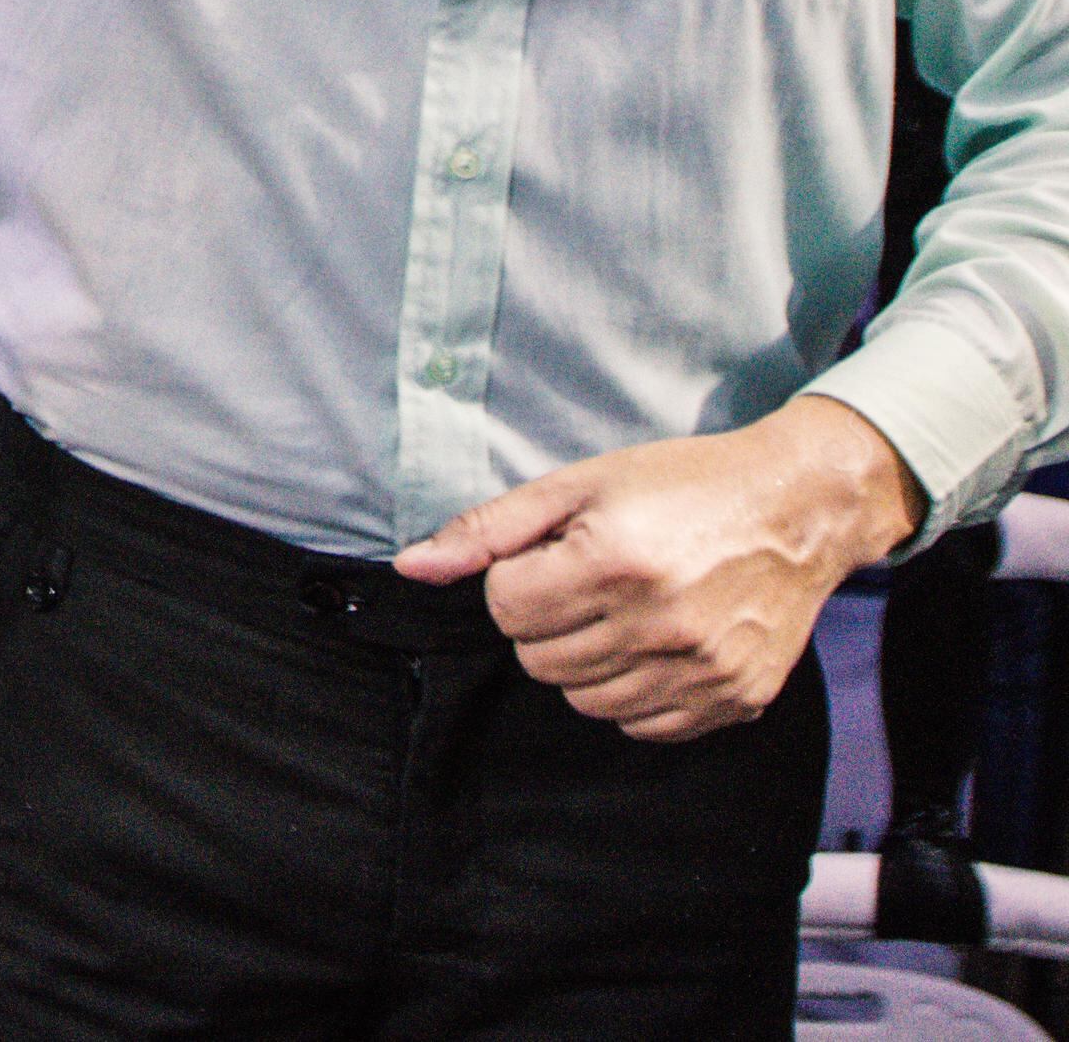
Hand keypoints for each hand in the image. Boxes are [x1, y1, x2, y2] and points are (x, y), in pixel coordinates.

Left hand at [394, 396, 922, 740]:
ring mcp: (704, 669)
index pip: (506, 609)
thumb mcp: (578, 484)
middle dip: (546, 621)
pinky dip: (633, 692)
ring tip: (622, 610)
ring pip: (585, 700)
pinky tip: (656, 644)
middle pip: (540, 661)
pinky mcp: (737, 698)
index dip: (517, 581)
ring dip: (585, 659)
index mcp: (615, 561)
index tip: (553, 558)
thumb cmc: (681, 486)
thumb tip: (411, 568)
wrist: (799, 508)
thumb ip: (488, 530)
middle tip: (587, 584)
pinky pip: (643, 725)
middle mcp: (662, 623)